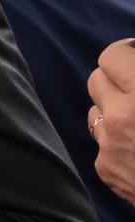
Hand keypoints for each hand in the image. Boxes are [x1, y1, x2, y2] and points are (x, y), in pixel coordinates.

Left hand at [89, 39, 134, 205]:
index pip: (111, 56)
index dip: (126, 51)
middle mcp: (122, 117)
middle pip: (96, 80)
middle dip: (115, 78)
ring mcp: (110, 146)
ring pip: (95, 112)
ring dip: (112, 108)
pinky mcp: (105, 170)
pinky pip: (102, 142)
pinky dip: (117, 139)